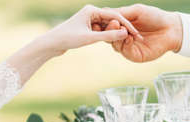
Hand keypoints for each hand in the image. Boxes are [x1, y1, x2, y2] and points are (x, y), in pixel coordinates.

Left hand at [7, 5, 139, 83]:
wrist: (52, 43)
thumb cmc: (68, 38)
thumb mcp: (90, 38)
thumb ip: (109, 35)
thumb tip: (126, 33)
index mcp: (92, 10)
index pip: (115, 16)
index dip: (127, 26)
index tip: (136, 34)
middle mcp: (91, 12)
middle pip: (113, 20)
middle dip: (125, 29)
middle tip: (137, 38)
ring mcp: (90, 19)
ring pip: (109, 26)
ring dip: (118, 33)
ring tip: (130, 41)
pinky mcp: (88, 27)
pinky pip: (103, 31)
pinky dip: (110, 36)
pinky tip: (118, 43)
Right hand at [104, 4, 182, 62]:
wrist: (171, 28)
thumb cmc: (155, 17)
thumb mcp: (136, 11)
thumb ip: (121, 13)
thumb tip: (105, 13)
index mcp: (121, 26)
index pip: (107, 26)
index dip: (102, 24)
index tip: (99, 19)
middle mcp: (123, 38)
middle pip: (109, 37)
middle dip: (109, 31)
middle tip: (113, 24)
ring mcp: (129, 48)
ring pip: (116, 45)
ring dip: (117, 37)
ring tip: (123, 30)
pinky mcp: (136, 56)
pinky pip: (126, 52)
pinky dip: (126, 45)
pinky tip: (130, 38)